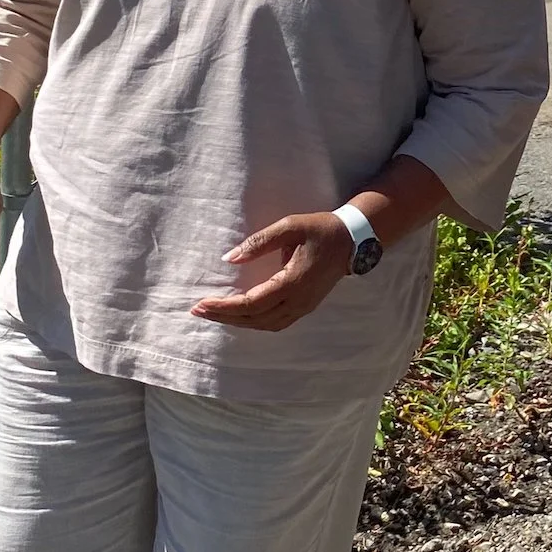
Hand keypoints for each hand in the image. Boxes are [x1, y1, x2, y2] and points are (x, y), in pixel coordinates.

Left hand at [194, 212, 354, 330]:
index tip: (202, 303)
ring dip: (237, 321)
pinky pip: (274, 322)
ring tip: (214, 313)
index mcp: (293, 282)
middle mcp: (298, 301)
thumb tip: (229, 258)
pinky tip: (239, 315)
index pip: (252, 303)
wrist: (353, 240)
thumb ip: (259, 243)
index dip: (225, 306)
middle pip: (254, 318)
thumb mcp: (290, 227)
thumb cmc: (321, 229)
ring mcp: (303, 307)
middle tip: (197, 310)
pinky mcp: (305, 307)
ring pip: (264, 324)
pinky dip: (253, 322)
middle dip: (224, 316)